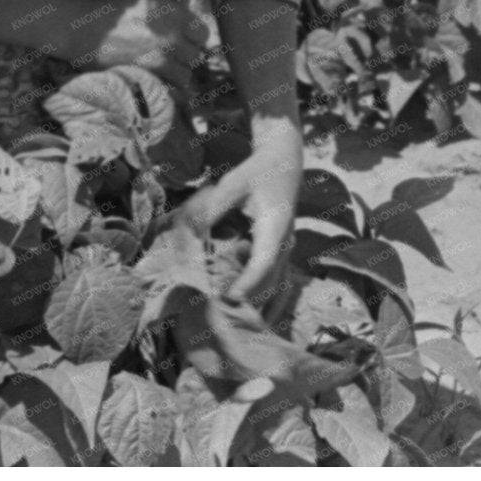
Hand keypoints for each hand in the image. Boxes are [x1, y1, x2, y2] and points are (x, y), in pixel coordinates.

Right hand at [80, 0, 207, 89]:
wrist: (81, 28)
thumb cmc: (109, 10)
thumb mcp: (144, 1)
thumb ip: (169, 15)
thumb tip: (185, 30)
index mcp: (173, 13)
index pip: (203, 33)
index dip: (196, 39)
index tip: (188, 41)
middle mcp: (171, 36)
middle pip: (196, 56)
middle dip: (186, 57)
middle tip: (174, 57)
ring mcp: (159, 58)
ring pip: (185, 75)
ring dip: (177, 74)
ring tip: (164, 71)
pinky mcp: (145, 76)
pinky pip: (167, 88)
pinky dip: (164, 88)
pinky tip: (155, 81)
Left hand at [177, 118, 302, 303]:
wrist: (284, 164)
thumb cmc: (257, 172)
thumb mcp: (234, 183)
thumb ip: (214, 207)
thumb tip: (194, 232)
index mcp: (275, 228)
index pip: (263, 264)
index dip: (247, 284)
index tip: (227, 299)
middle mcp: (284, 244)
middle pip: (269, 283)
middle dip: (247, 300)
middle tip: (219, 314)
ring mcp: (286, 250)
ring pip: (276, 286)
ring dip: (256, 302)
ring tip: (230, 316)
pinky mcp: (281, 253)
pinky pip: (277, 282)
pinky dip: (264, 297)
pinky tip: (249, 309)